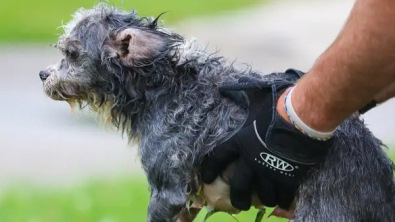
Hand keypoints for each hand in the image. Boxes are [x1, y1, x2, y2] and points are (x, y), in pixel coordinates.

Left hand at [200, 72, 333, 210]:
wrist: (302, 117)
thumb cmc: (277, 106)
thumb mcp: (254, 98)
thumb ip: (240, 95)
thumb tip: (224, 87)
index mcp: (240, 142)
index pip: (218, 158)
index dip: (210, 170)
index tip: (206, 178)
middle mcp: (251, 161)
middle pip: (240, 186)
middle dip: (238, 198)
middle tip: (240, 203)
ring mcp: (270, 171)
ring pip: (264, 194)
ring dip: (264, 199)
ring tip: (265, 200)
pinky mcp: (288, 177)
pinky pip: (284, 195)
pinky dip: (283, 201)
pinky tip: (283, 202)